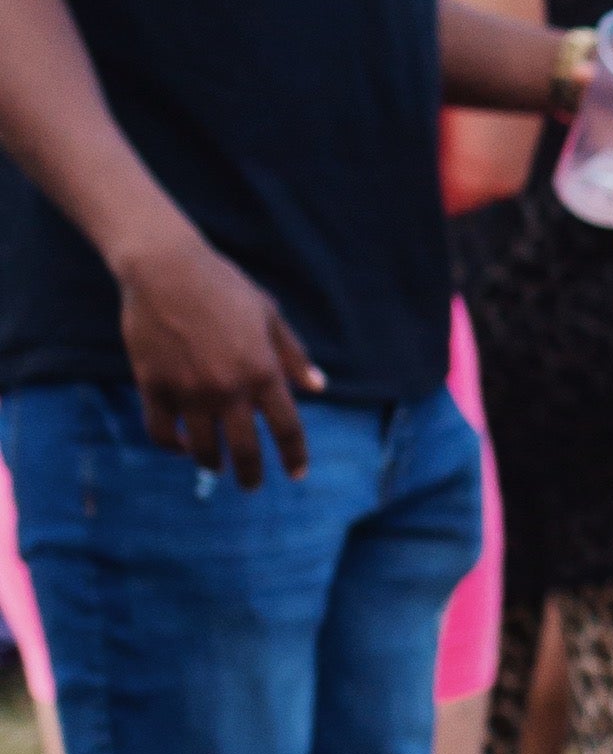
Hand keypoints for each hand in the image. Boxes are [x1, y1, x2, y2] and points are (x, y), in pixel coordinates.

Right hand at [115, 221, 321, 483]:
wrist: (164, 268)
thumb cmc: (223, 287)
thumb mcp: (269, 315)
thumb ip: (293, 355)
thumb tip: (318, 387)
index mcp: (263, 370)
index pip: (287, 428)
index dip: (294, 455)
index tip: (296, 474)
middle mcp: (228, 387)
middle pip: (245, 450)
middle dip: (251, 475)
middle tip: (251, 485)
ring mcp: (189, 390)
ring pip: (203, 448)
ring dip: (212, 463)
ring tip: (216, 466)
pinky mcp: (154, 387)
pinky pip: (163, 433)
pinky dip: (173, 446)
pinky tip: (182, 447)